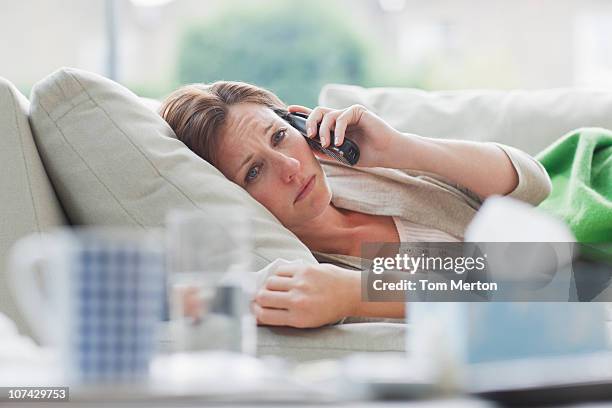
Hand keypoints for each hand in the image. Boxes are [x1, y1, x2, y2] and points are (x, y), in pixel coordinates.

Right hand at [253, 263, 358, 327]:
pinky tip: (284, 278)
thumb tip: (262, 311)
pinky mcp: (304, 269)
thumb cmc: (330, 309)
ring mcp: (300, 284)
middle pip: (262, 298)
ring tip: (274, 288)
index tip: (254, 309)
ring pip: (269, 282)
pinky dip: (278, 274)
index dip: (254, 313)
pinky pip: (280, 270)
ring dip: (268, 286)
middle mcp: (297, 301)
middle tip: (261, 297)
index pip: (264, 316)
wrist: (351, 293)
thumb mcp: (308, 322)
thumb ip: (286, 317)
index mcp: (298, 319)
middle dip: (258, 298)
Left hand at [287, 104, 401, 167]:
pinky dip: (338, 130)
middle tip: (309, 135)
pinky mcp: (358, 111)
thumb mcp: (340, 154)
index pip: (316, 117)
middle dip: (310, 122)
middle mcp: (341, 117)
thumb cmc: (366, 155)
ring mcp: (349, 113)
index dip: (302, 112)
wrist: (387, 154)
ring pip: (328, 115)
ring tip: (327, 144)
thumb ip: (325, 149)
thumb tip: (307, 146)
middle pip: (318, 112)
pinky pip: (342, 117)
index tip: (289, 111)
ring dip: (323, 130)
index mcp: (335, 126)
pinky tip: (340, 142)